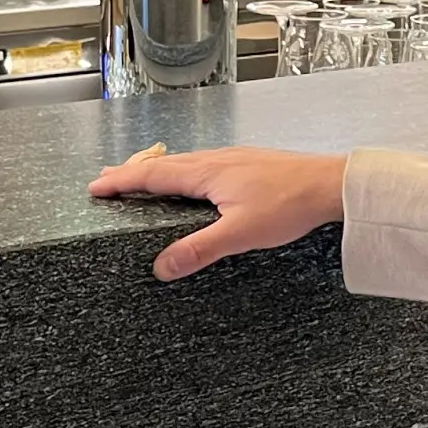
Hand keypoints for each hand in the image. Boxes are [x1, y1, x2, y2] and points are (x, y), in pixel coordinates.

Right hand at [87, 144, 347, 280]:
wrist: (331, 185)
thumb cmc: (290, 205)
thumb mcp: (241, 233)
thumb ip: (199, 249)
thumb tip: (162, 267)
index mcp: (206, 173)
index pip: (152, 176)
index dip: (122, 182)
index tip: (96, 187)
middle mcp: (215, 161)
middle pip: (163, 165)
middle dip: (132, 172)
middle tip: (107, 179)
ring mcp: (232, 160)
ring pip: (183, 162)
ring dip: (156, 170)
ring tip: (141, 178)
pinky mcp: (247, 165)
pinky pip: (202, 164)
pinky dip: (182, 171)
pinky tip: (192, 180)